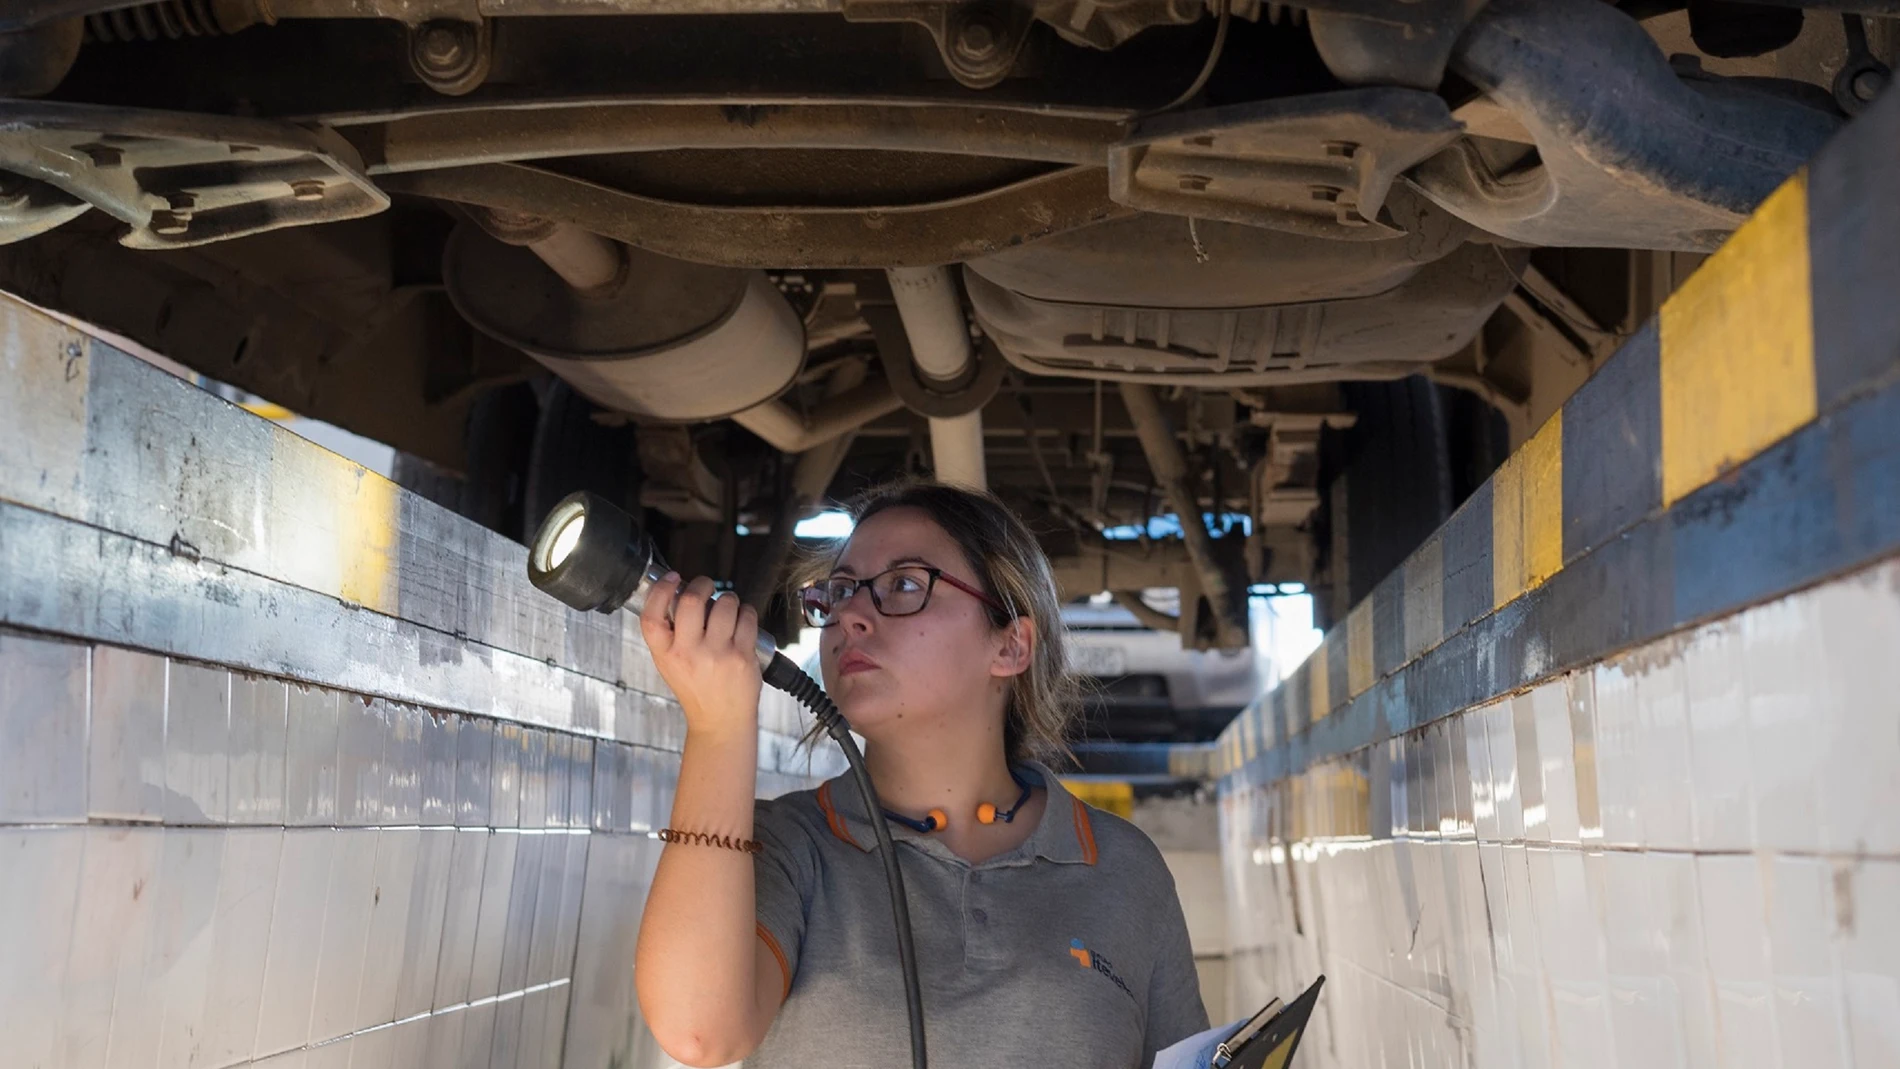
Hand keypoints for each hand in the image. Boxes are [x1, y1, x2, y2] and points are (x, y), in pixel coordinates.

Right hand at [639, 573, 763, 741]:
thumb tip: (680, 591)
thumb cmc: (696, 688)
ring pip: (725, 604)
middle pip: (692, 601)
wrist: (720, 720)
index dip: (661, 590)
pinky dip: (746, 612)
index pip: (652, 616)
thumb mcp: (669, 663)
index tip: (673, 579)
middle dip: (702, 584)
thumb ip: (670, 632)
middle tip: (706, 586)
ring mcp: (718, 654)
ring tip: (727, 608)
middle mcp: (689, 653)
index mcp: (665, 654)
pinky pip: (747, 617)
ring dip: (728, 598)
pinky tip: (741, 620)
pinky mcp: (743, 656)